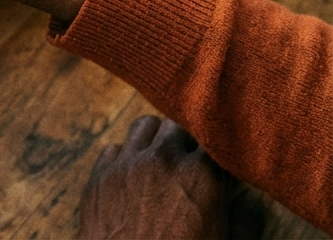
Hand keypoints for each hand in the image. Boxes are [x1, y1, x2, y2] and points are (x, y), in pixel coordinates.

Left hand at [79, 116, 232, 239]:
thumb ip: (245, 221)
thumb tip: (248, 203)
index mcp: (200, 175)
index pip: (215, 140)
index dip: (218, 153)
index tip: (219, 165)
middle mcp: (162, 160)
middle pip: (179, 126)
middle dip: (187, 141)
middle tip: (191, 164)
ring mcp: (126, 164)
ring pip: (144, 127)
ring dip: (155, 139)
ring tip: (161, 162)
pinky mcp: (99, 175)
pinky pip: (114, 149)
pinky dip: (125, 157)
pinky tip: (132, 177)